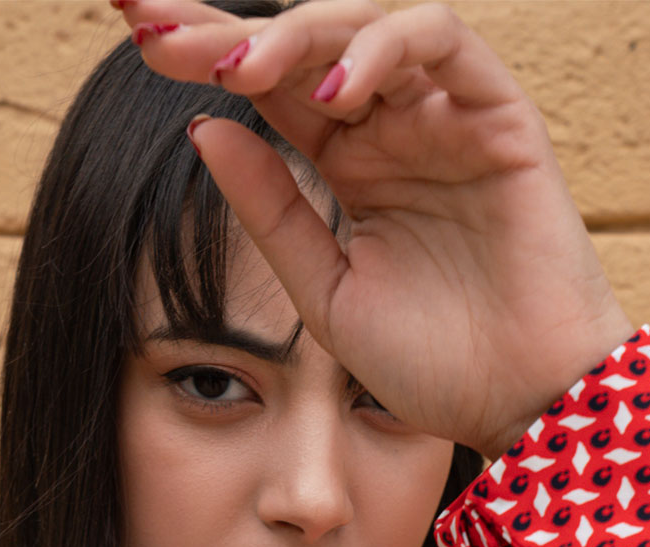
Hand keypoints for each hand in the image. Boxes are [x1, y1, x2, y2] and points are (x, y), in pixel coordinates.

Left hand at [122, 0, 635, 459]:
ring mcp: (445, 113)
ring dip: (297, 35)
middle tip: (149, 25)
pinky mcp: (498, 113)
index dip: (198, 53)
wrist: (522, 405)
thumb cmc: (436, 365)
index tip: (127, 29)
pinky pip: (441, 42)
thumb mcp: (324, 294)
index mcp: (348, 164)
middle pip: (301, 46)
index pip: (265, 88)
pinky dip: (383, 48)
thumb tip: (202, 126)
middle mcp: (392, 125)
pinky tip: (333, 89)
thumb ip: (271, 213)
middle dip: (223, 29)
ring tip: (241, 65)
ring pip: (363, 28)